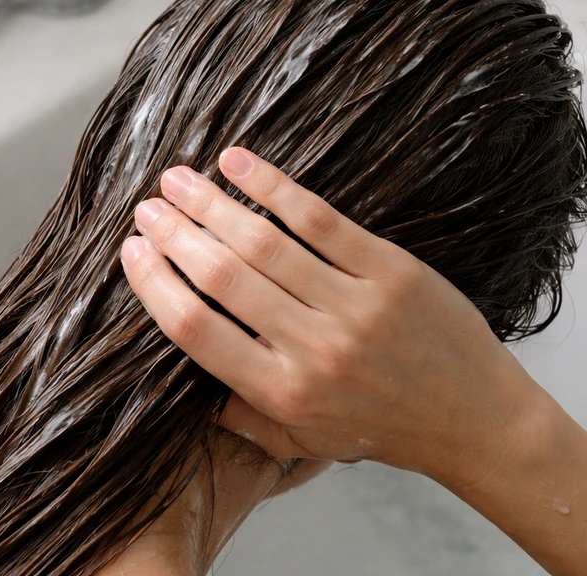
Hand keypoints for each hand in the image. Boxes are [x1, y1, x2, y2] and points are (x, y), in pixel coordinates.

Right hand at [120, 147, 542, 481]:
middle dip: (174, 235)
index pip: (194, 330)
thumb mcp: (300, 441)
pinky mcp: (389, 270)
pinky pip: (319, 219)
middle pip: (221, 277)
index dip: (154, 284)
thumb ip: (240, 416)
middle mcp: (312, 348)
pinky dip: (272, 186)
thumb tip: (186, 383)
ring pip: (263, 242)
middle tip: (146, 208)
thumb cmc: (379, 428)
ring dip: (210, 204)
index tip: (132, 253)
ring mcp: (354, 305)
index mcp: (281, 392)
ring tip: (176, 179)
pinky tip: (237, 163)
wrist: (474, 419)